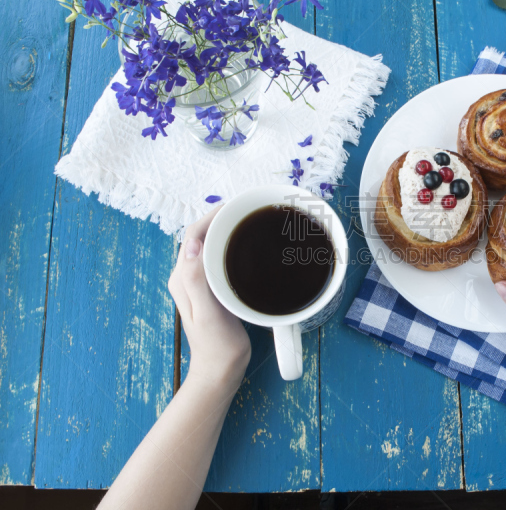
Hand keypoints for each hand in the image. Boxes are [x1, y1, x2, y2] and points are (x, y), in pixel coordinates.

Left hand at [168, 206, 250, 392]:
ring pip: (210, 245)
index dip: (211, 217)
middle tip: (248, 210)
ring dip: (227, 230)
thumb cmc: (217, 347)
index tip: (235, 207)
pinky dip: (232, 245)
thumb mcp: (208, 314)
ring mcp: (200, 282)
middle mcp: (187, 276)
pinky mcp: (213, 288)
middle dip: (221, 218)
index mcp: (182, 278)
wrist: (221, 370)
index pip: (192, 236)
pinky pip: (219, 258)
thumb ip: (196, 279)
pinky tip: (250, 246)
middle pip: (201, 236)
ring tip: (250, 221)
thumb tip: (192, 243)